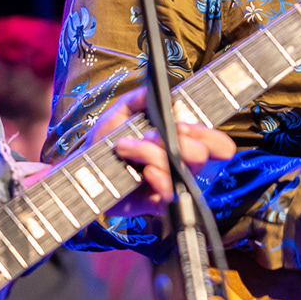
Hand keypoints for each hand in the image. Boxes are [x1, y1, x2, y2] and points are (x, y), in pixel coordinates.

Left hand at [83, 87, 236, 216]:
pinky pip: (170, 194)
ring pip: (182, 171)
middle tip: (152, 134)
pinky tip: (144, 171)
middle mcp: (183, 166)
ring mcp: (172, 186)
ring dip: (154, 153)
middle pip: (203, 156)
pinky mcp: (158, 204)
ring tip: (127, 147)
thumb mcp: (121, 112)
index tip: (182, 125)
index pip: (218, 144)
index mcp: (183, 143)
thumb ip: (139, 99)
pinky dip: (159, 178)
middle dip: (179, 141)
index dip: (207, 134)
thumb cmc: (107, 141)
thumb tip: (166, 95)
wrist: (82, 168)